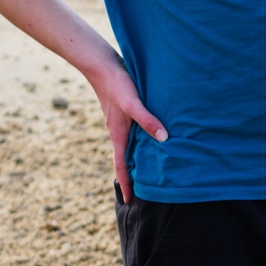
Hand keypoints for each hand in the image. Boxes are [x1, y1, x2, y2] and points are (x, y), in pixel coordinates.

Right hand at [88, 57, 165, 202]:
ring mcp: (119, 123)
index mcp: (118, 135)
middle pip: (124, 160)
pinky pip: (130, 135)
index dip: (125, 184)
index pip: (121, 166)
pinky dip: (138, 144)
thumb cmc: (118, 84)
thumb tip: (164, 139)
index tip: (128, 201)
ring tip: (146, 172)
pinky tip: (148, 140)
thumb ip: (148, 120)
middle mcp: (117, 132)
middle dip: (131, 177)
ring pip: (127, 147)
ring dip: (134, 161)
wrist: (102, 65)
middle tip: (140, 193)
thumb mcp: (133, 103)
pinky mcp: (122, 113)